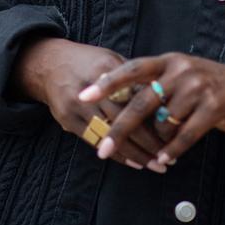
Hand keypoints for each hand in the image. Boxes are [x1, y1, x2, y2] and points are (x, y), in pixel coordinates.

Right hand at [9, 36, 170, 171]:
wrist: (49, 64)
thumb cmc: (89, 61)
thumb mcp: (111, 59)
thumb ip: (133, 78)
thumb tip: (162, 98)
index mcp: (105, 69)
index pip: (135, 98)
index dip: (155, 118)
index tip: (175, 132)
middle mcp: (90, 90)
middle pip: (124, 121)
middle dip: (148, 143)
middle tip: (168, 159)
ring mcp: (76, 107)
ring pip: (110, 136)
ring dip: (134, 155)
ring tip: (155, 165)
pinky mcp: (67, 121)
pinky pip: (95, 142)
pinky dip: (116, 154)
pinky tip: (133, 162)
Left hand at [77, 52, 224, 165]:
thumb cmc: (210, 87)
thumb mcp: (182, 78)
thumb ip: (156, 87)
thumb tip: (119, 105)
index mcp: (169, 61)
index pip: (131, 68)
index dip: (107, 82)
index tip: (84, 95)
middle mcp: (181, 70)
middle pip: (141, 101)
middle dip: (120, 128)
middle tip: (102, 149)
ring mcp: (198, 86)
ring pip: (163, 122)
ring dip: (156, 142)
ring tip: (155, 153)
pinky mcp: (214, 105)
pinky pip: (184, 134)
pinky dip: (172, 150)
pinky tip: (165, 159)